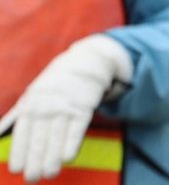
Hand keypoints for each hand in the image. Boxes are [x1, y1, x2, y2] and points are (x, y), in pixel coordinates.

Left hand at [0, 35, 132, 182]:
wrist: (83, 65)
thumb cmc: (52, 88)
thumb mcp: (30, 97)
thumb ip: (16, 117)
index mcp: (29, 106)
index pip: (22, 134)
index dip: (19, 153)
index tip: (16, 170)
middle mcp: (45, 106)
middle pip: (39, 139)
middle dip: (35, 161)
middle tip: (32, 179)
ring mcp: (65, 107)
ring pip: (57, 136)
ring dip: (53, 158)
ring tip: (50, 174)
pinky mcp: (84, 108)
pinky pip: (77, 129)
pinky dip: (72, 143)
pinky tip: (68, 158)